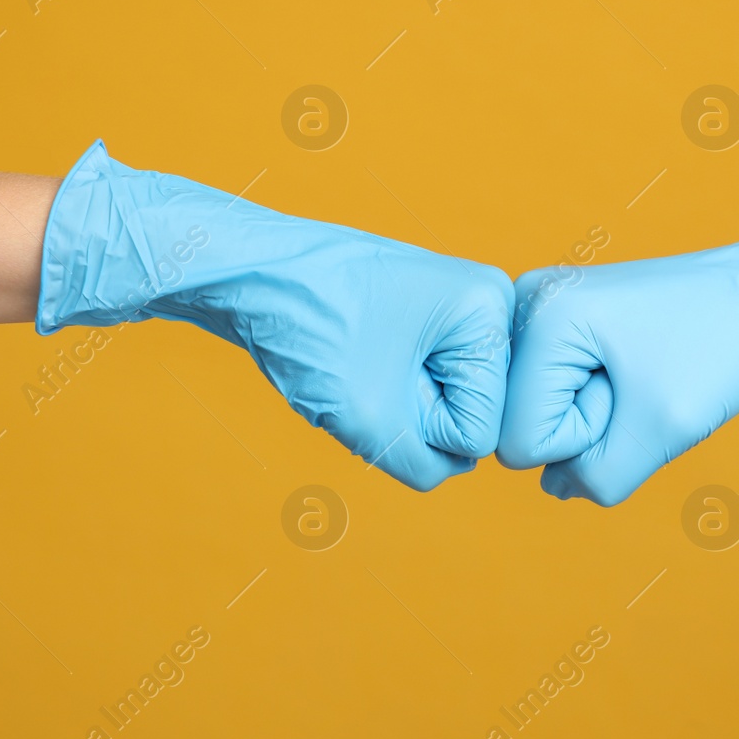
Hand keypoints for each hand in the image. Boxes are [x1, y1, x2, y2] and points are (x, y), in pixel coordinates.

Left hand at [37, 142, 513, 490]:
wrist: (245, 271)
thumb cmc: (308, 329)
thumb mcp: (373, 422)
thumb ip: (429, 466)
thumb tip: (456, 462)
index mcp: (493, 313)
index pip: (483, 431)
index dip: (423, 428)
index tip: (379, 376)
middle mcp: (488, 307)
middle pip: (469, 418)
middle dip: (412, 417)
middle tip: (364, 370)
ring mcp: (456, 312)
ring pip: (440, 409)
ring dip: (393, 408)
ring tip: (356, 364)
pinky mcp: (426, 322)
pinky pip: (418, 390)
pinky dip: (381, 393)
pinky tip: (354, 361)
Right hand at [497, 180, 738, 504]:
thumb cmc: (724, 344)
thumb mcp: (662, 429)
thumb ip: (598, 477)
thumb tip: (556, 487)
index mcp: (540, 317)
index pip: (520, 442)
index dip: (586, 438)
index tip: (636, 388)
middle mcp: (525, 305)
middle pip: (524, 427)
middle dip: (588, 426)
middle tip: (643, 378)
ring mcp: (538, 310)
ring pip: (542, 415)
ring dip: (598, 415)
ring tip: (643, 370)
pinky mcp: (558, 321)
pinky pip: (558, 395)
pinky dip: (600, 399)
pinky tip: (634, 367)